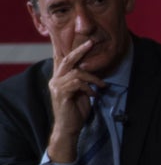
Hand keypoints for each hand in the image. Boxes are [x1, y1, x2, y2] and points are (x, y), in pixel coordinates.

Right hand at [47, 40, 105, 162]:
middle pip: (66, 60)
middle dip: (80, 50)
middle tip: (91, 42)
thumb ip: (82, 81)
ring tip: (102, 85)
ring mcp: (56, 87)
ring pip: (76, 72)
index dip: (64, 47)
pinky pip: (77, 84)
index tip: (71, 36)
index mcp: (59, 78)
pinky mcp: (61, 94)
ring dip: (93, 78)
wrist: (69, 128)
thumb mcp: (81, 92)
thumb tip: (92, 70)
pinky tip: (94, 95)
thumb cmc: (76, 111)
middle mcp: (55, 80)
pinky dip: (88, 88)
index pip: (61, 59)